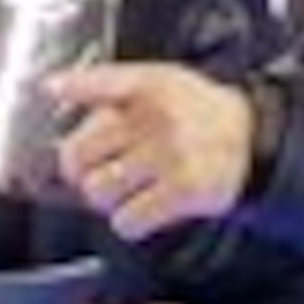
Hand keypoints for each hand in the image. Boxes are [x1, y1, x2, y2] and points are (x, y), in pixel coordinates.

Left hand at [53, 62, 257, 237]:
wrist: (252, 139)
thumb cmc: (196, 112)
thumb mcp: (158, 81)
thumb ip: (106, 83)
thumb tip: (51, 87)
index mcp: (149, 86)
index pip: (100, 82)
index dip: (71, 87)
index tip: (52, 89)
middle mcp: (157, 120)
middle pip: (80, 153)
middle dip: (81, 170)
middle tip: (97, 172)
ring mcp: (169, 157)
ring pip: (99, 192)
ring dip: (105, 200)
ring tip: (125, 192)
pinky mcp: (183, 192)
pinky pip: (129, 221)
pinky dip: (129, 222)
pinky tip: (144, 209)